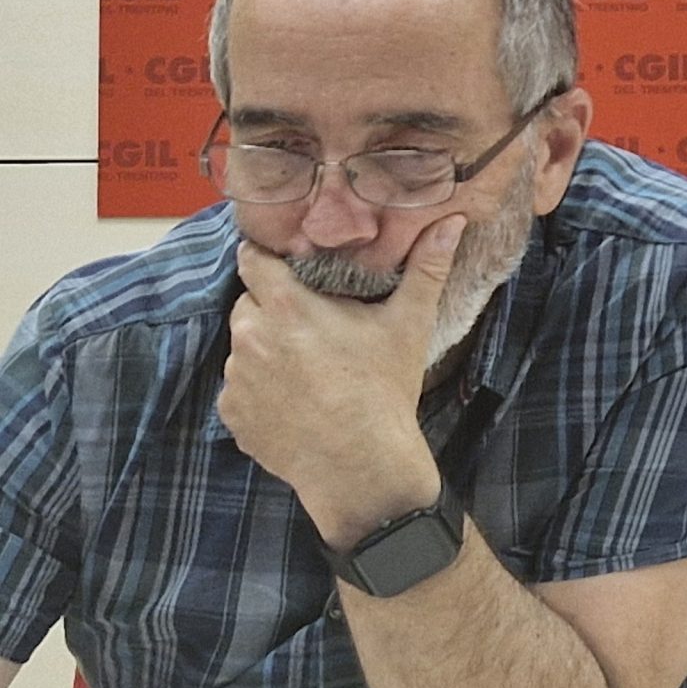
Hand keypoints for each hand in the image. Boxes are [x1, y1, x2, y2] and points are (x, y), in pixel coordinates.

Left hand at [218, 219, 459, 547]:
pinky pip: (240, 389)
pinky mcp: (232, 416)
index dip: (268, 257)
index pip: (252, 259)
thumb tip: (452, 221)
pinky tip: (295, 400)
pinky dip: (260, 390)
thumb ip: (427, 267)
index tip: (289, 263)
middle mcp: (251, 338)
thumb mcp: (409, 323)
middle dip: (273, 307)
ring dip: (266, 348)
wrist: (361, 465)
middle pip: (249, 303)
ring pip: (244, 347)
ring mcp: (237, 380)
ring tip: (306, 366)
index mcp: (287, 307)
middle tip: (312, 322)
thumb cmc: (384, 388)